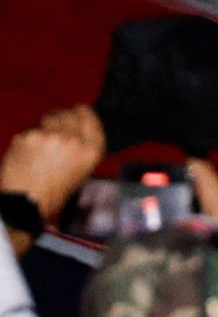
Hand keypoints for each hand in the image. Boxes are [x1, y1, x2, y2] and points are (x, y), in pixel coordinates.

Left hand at [0, 105, 105, 219]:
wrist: (27, 205)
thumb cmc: (54, 191)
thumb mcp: (83, 169)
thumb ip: (84, 145)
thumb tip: (75, 125)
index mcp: (92, 149)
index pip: (88, 115)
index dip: (79, 112)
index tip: (74, 112)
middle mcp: (75, 140)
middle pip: (68, 113)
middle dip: (59, 119)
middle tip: (50, 131)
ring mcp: (51, 137)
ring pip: (47, 118)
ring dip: (43, 127)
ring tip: (38, 147)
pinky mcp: (29, 137)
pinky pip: (28, 131)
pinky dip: (26, 141)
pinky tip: (26, 156)